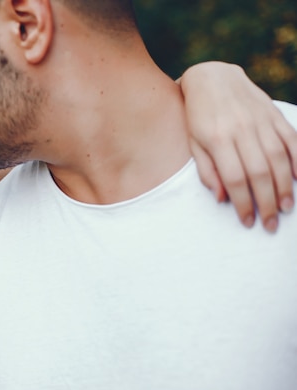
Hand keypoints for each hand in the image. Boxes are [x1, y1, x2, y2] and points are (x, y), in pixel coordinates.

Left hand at [180, 61, 296, 231]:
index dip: (244, 203)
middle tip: (270, 224)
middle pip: (260, 173)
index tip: (248, 221)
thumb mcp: (192, 143)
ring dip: (286, 186)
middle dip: (267, 202)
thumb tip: (223, 198)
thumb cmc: (196, 116)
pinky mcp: (273, 113)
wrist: (211, 77)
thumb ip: (207, 170)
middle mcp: (241, 130)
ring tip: (286, 207)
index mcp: (217, 139)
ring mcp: (260, 120)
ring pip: (279, 158)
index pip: (235, 179)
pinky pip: (291, 138)